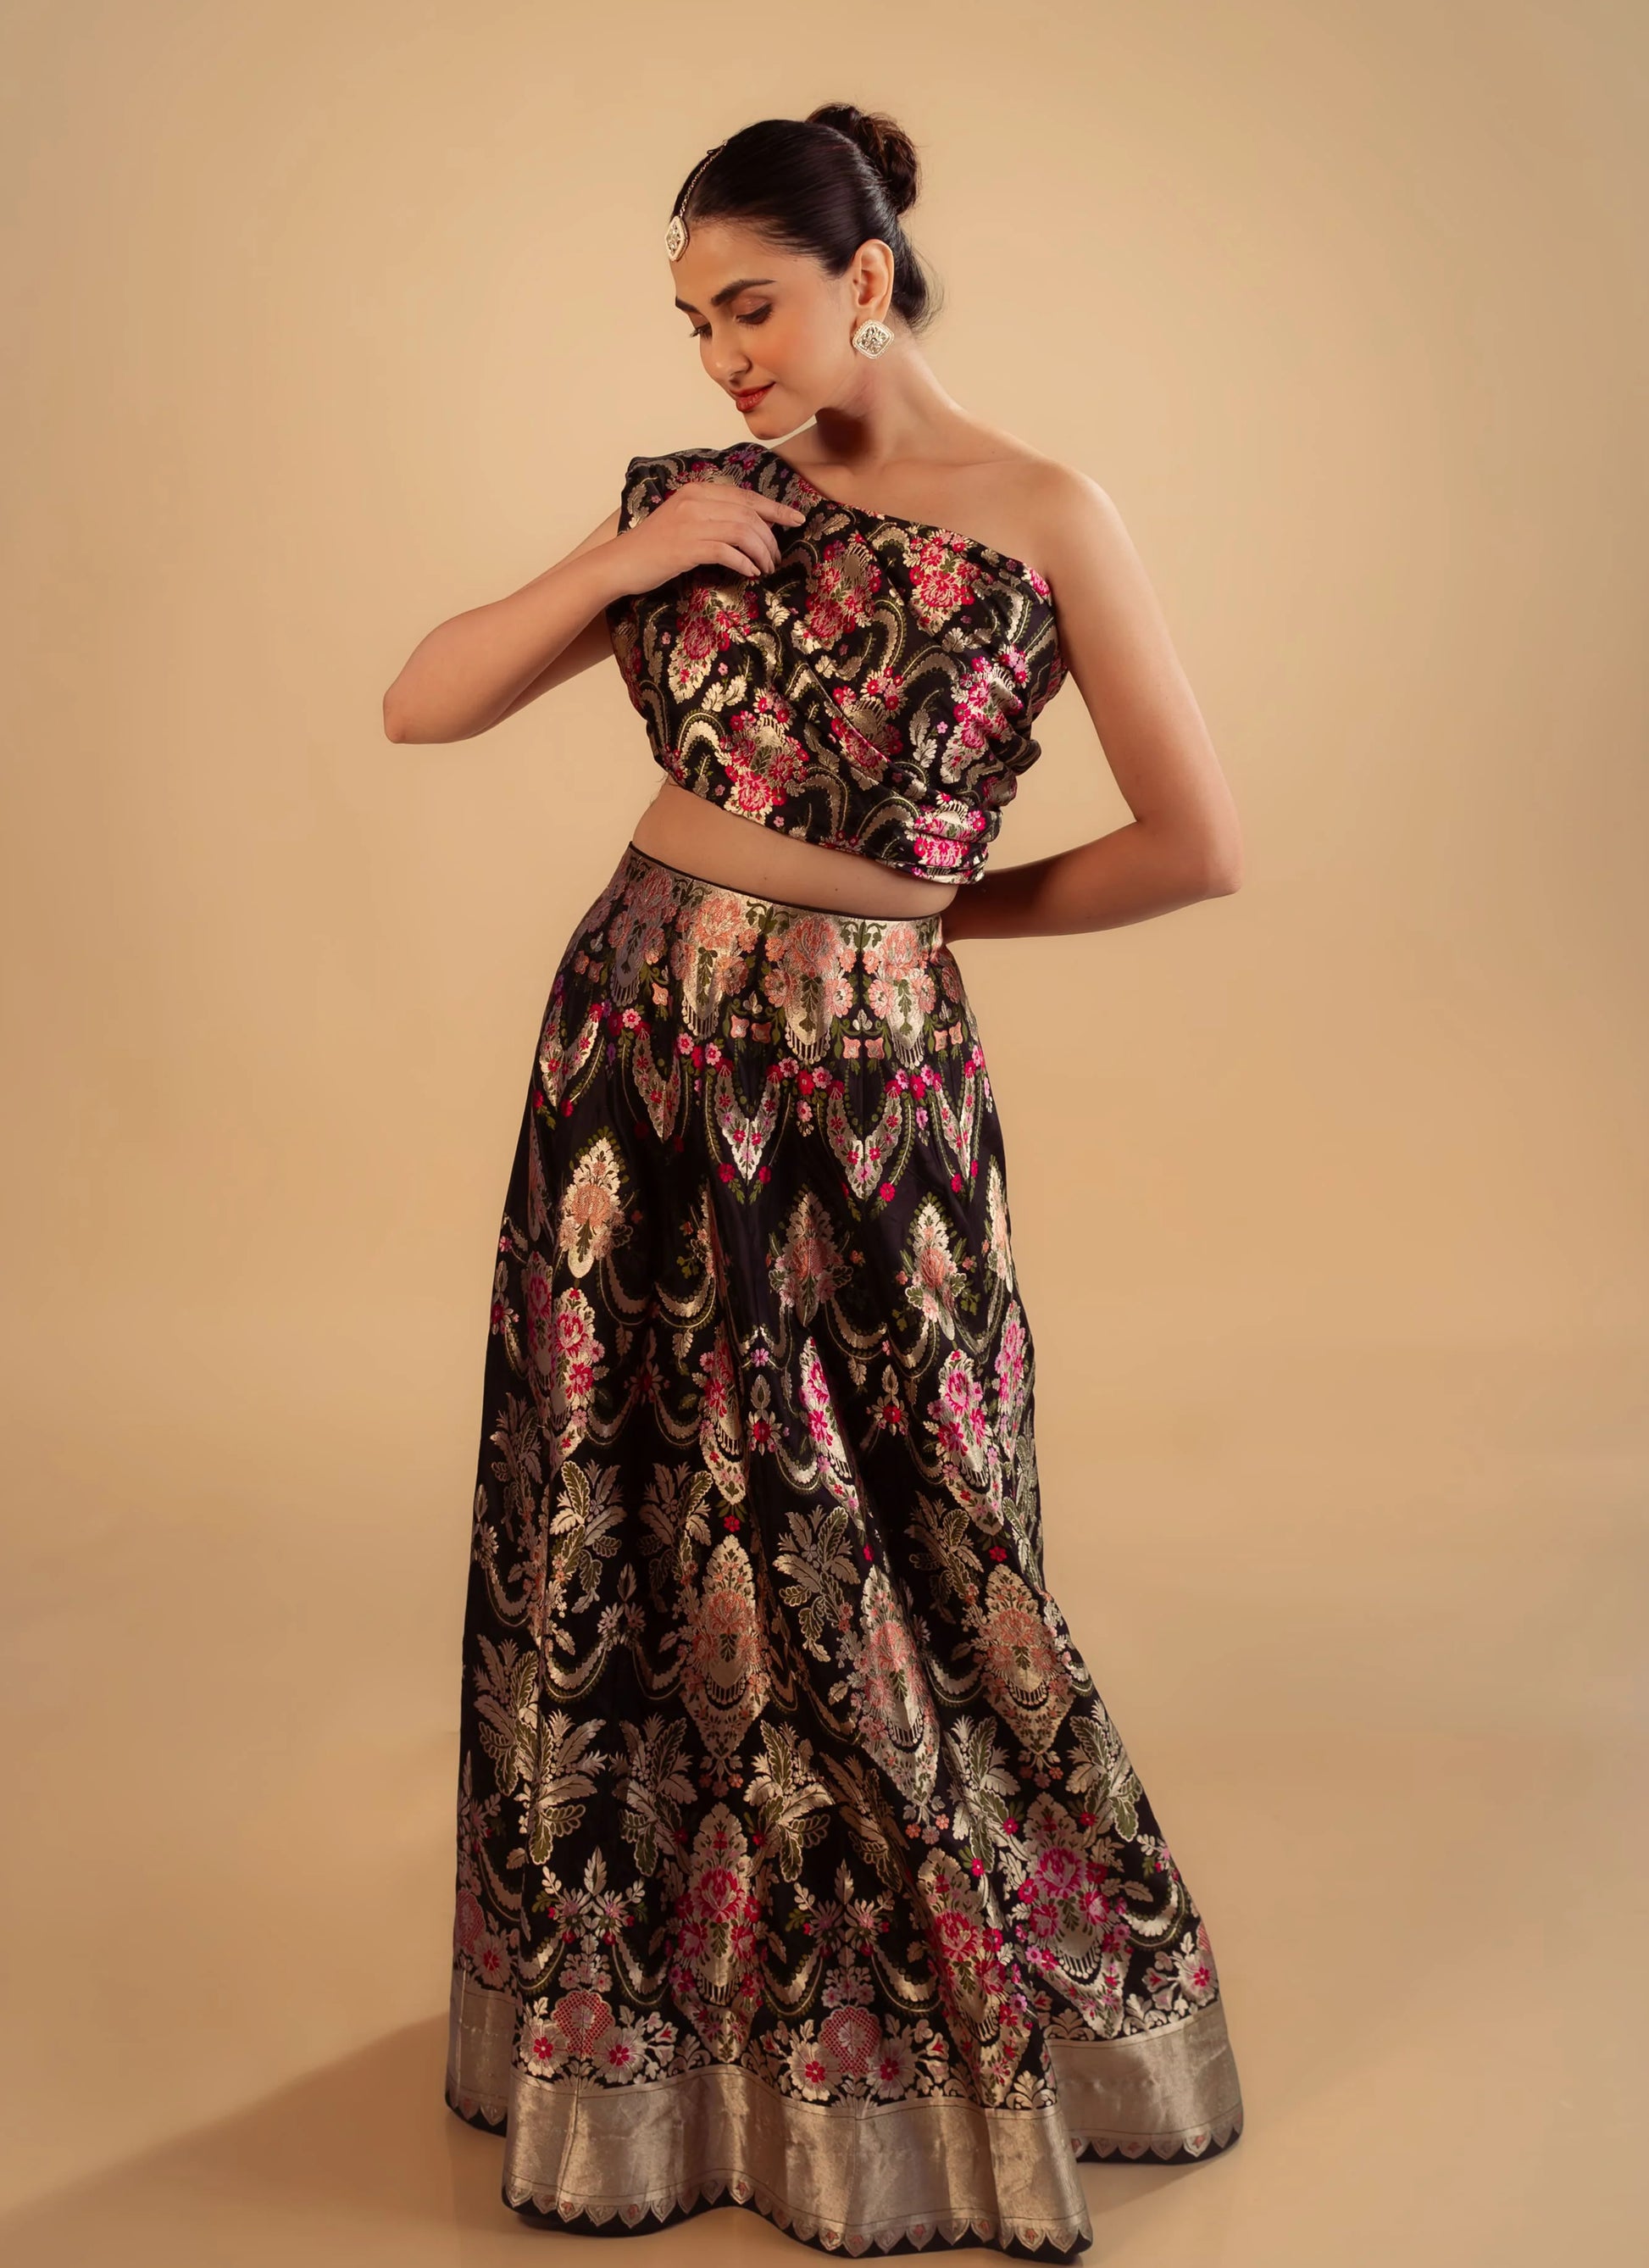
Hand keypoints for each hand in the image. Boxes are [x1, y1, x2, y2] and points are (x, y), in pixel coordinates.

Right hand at [615, 483, 806, 593]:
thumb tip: (753, 525)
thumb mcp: (685, 520)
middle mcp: (696, 501)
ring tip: (766, 568)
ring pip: (743, 531)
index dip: (775, 509)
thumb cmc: (655, 546)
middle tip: (776, 558)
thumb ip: (714, 515)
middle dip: (771, 538)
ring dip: (761, 552)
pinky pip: (728, 551)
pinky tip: (749, 572)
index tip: (796, 520)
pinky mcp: (687, 546)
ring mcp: (691, 523)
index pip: (746, 496)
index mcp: (698, 490)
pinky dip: (744, 562)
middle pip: (749, 514)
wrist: (622, 562)